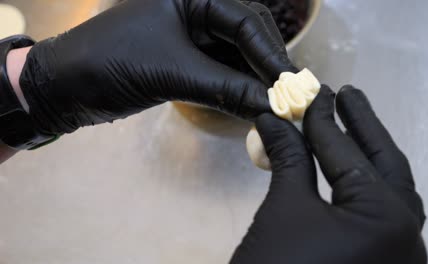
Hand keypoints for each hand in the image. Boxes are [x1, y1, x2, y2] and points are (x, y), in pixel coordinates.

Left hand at [19, 0, 294, 134]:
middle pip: (246, 36)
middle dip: (266, 66)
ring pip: (235, 57)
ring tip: (273, 105)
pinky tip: (249, 106)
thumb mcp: (172, 73)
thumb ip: (225, 88)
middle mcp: (195, 9)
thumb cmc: (111, 64)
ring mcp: (190, 36)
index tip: (291, 84)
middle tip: (288, 96)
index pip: (245, 21)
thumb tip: (272, 106)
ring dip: (253, 81)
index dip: (270, 54)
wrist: (64, 87)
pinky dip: (235, 89)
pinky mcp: (184, 60)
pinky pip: (220, 72)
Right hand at [231, 86, 426, 263]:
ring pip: (385, 190)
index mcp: (388, 220)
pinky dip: (360, 186)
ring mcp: (397, 255)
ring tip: (349, 122)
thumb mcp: (284, 209)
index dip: (324, 121)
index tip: (311, 93)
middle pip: (384, 166)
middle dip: (362, 127)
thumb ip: (289, 158)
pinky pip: (376, 214)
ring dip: (364, 155)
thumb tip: (275, 119)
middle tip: (346, 94)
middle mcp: (407, 237)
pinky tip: (345, 169)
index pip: (350, 155)